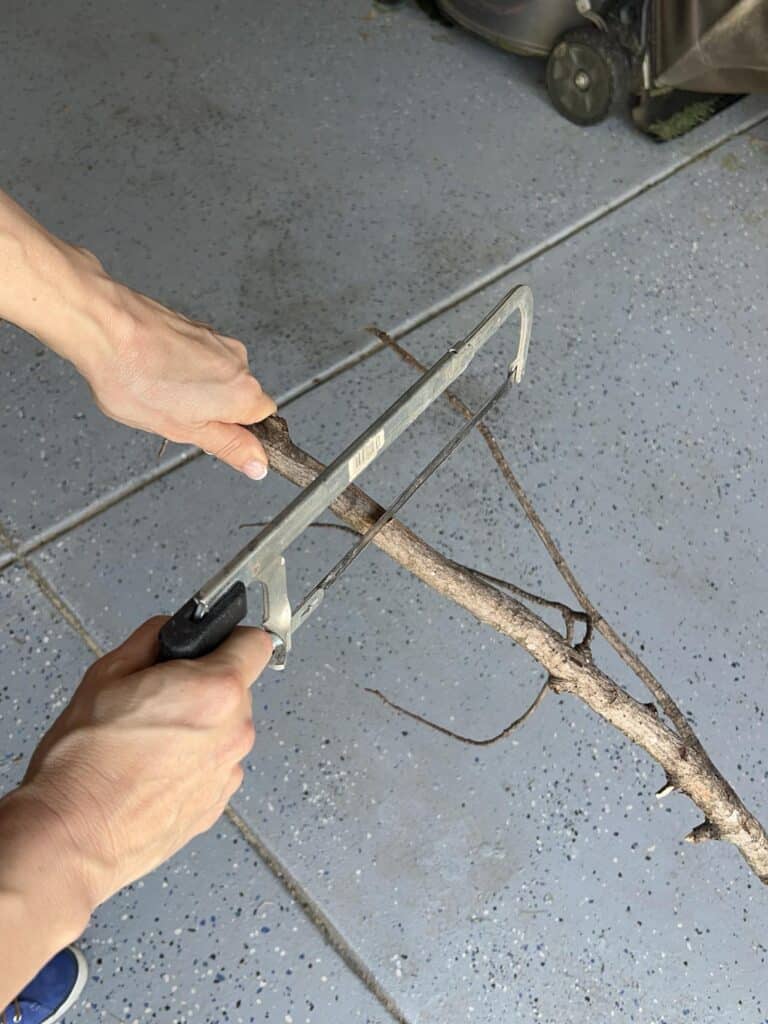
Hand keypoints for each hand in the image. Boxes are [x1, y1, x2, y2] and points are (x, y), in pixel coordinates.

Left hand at [0, 189, 275, 478]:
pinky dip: (180, 368)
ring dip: (193, 389)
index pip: (263, 419)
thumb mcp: (183, 430)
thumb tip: (258, 464)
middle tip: (176, 417)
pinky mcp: (194, 327)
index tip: (215, 437)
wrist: (104, 327)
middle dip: (212, 410)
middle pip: (239, 396)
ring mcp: (215, 340)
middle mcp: (238, 361)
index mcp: (243, 393)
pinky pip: (198, 357)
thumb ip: (228, 446)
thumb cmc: (136, 378)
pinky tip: (151, 372)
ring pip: (215, 376)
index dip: (240, 432)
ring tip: (156, 392)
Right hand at [17, 617, 270, 908]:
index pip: (256, 642)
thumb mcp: (107, 674)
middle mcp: (235, 730)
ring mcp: (228, 770)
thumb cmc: (85, 763)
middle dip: (205, 683)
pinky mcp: (217, 803)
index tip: (211, 643)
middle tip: (158, 695)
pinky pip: (215, 765)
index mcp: (216, 689)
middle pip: (238, 688)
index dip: (231, 637)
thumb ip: (152, 639)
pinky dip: (193, 762)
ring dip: (200, 726)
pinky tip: (154, 769)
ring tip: (149, 739)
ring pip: (226, 728)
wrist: (73, 836)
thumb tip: (171, 629)